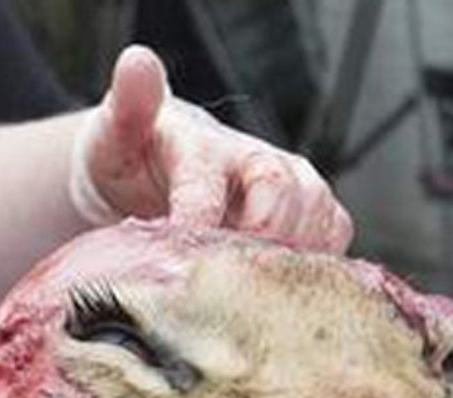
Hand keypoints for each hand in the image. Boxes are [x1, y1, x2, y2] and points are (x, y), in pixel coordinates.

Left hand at [69, 46, 352, 251]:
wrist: (156, 165)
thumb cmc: (138, 153)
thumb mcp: (117, 132)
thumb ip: (129, 105)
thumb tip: (137, 62)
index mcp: (208, 145)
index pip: (210, 182)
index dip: (198, 219)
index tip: (181, 247)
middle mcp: (260, 161)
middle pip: (281, 200)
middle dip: (254, 241)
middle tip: (222, 273)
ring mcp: (292, 186)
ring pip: (316, 220)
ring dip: (286, 257)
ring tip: (244, 279)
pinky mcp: (311, 212)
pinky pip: (335, 237)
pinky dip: (315, 262)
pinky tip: (275, 278)